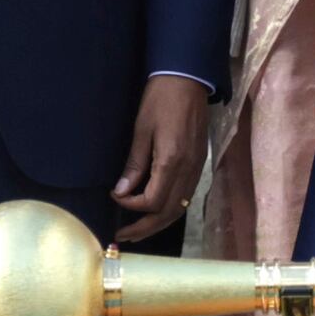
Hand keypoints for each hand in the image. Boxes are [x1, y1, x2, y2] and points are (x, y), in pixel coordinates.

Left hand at [109, 75, 210, 233]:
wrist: (189, 79)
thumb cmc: (161, 100)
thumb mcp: (142, 130)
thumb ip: (134, 165)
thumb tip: (121, 191)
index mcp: (172, 161)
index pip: (152, 201)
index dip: (131, 206)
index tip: (115, 197)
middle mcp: (189, 170)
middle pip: (168, 213)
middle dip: (145, 228)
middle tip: (123, 235)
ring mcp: (197, 168)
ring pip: (179, 208)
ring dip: (158, 223)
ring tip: (138, 230)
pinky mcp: (200, 164)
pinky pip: (185, 196)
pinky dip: (170, 208)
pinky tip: (156, 209)